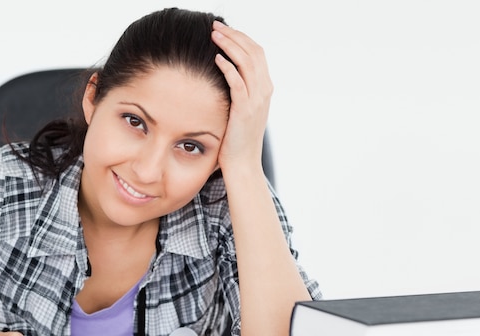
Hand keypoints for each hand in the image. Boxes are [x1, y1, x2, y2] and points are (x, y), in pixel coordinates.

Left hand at [211, 20, 272, 173]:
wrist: (243, 164)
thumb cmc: (237, 140)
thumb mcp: (242, 111)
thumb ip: (239, 92)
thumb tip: (224, 76)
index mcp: (265, 89)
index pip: (257, 53)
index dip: (242, 38)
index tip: (224, 30)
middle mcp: (264, 91)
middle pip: (254, 52)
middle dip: (234, 35)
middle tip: (216, 26)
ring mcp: (256, 100)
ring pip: (247, 62)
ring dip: (230, 45)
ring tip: (214, 36)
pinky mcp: (245, 110)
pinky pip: (238, 82)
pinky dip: (228, 68)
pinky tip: (217, 59)